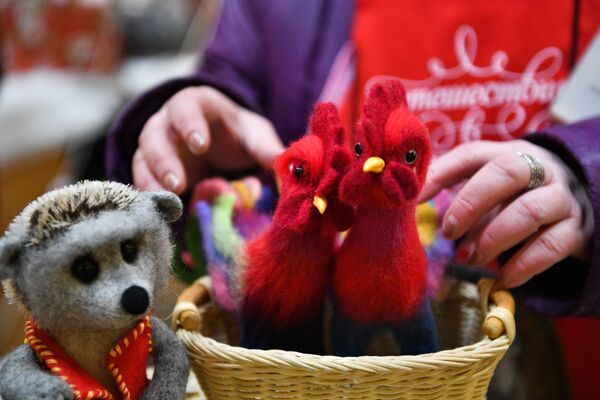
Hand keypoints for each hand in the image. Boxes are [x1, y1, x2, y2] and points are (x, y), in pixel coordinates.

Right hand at [133, 86, 283, 193]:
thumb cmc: (239, 135)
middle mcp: (168, 123)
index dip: (189, 124)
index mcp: (195, 104)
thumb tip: (286, 164)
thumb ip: (267, 149)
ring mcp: (156, 148)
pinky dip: (151, 198)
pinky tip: (162, 215)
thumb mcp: (256, 136)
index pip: (185, 106)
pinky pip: (143, 182)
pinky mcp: (152, 173)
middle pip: (154, 135)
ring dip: (152, 182)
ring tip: (170, 202)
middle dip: (164, 160)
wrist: (225, 147)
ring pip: (143, 160)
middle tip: (178, 184)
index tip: (200, 145)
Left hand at [420, 140, 593, 288]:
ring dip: (492, 238)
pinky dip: (522, 266)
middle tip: (448, 232)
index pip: (472, 155)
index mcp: (509, 153)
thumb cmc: (519, 195)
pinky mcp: (577, 230)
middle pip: (506, 173)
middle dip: (470, 203)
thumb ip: (459, 190)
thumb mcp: (492, 186)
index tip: (415, 199)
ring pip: (529, 211)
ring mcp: (562, 198)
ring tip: (470, 258)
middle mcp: (540, 169)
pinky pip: (551, 246)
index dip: (440, 174)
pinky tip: (502, 279)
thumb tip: (416, 205)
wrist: (581, 204)